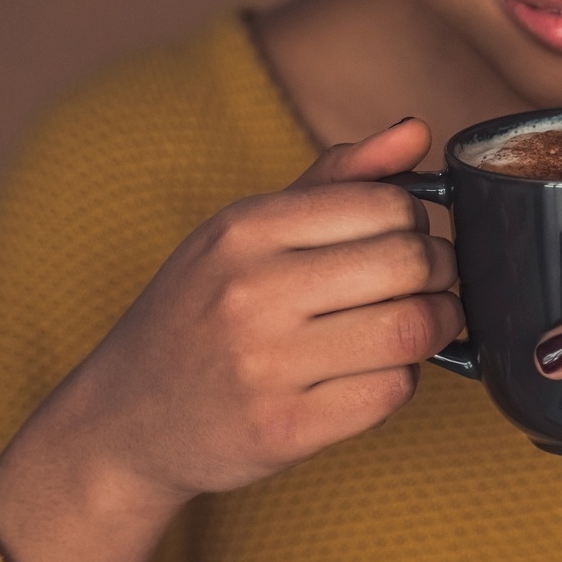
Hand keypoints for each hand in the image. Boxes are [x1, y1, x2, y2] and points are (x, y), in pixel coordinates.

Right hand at [0, 118, 459, 561]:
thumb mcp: (248, 230)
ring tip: (420, 322)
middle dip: (439, 270)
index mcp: (245, 229)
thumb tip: (417, 130)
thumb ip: (339, 176)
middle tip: (426, 282)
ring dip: (437, 324)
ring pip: (413, 329)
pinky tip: (378, 369)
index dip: (415, 219)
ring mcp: (265, 366)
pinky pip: (393, 391)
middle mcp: (251, 292)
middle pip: (410, 263)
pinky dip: (404, 378)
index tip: (406, 236)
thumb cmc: (203, 309)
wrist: (122, 421)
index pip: (386, 203)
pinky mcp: (284, 430)